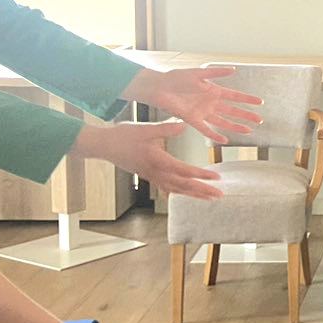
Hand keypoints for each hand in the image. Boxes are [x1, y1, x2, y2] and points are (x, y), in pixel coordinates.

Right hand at [74, 121, 222, 200]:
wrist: (103, 145)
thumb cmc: (122, 136)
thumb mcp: (145, 129)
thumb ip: (166, 128)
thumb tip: (184, 125)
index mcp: (157, 160)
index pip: (183, 171)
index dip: (201, 175)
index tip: (216, 178)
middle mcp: (155, 172)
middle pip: (183, 185)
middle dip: (202, 191)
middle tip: (220, 195)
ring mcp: (151, 176)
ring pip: (176, 189)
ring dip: (194, 194)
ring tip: (210, 197)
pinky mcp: (148, 176)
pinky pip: (166, 188)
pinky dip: (179, 192)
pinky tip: (187, 194)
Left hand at [132, 67, 262, 144]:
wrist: (159, 87)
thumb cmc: (176, 78)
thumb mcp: (197, 73)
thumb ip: (215, 73)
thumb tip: (233, 70)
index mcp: (213, 90)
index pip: (234, 96)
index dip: (247, 99)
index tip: (260, 102)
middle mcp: (210, 102)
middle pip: (232, 111)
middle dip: (246, 115)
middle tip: (259, 120)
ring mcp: (202, 112)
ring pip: (223, 121)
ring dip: (235, 126)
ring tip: (248, 131)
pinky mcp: (192, 119)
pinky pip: (206, 129)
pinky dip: (215, 136)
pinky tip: (224, 140)